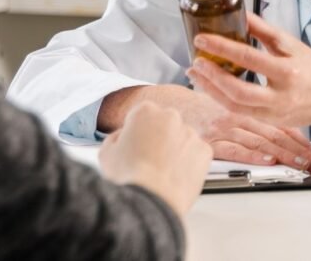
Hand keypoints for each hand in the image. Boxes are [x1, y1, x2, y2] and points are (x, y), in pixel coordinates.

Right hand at [99, 101, 210, 218]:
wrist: (152, 200)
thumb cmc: (129, 178)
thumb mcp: (106, 152)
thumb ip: (116, 137)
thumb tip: (123, 137)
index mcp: (145, 111)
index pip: (142, 116)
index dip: (136, 133)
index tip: (135, 146)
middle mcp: (170, 116)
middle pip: (164, 124)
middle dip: (158, 138)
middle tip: (149, 160)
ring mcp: (190, 133)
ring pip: (182, 139)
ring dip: (174, 150)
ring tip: (162, 172)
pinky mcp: (204, 151)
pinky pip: (196, 154)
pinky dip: (189, 163)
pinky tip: (176, 176)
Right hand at [100, 85, 310, 173]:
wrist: (158, 105)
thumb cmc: (189, 106)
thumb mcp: (219, 102)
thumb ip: (239, 112)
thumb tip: (264, 133)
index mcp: (240, 107)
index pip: (275, 121)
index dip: (296, 137)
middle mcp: (234, 115)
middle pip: (273, 133)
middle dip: (297, 150)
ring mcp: (222, 128)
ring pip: (258, 142)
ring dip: (282, 155)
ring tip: (302, 166)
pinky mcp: (207, 140)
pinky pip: (234, 149)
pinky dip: (251, 155)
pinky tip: (267, 161)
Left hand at [185, 12, 310, 134]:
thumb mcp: (289, 44)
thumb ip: (262, 29)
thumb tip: (238, 13)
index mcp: (288, 72)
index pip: (250, 59)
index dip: (223, 48)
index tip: (202, 39)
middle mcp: (281, 97)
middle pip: (239, 92)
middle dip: (213, 77)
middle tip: (196, 61)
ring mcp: (275, 114)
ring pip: (235, 107)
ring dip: (210, 90)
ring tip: (194, 73)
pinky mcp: (269, 122)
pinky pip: (239, 113)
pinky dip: (220, 99)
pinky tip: (208, 86)